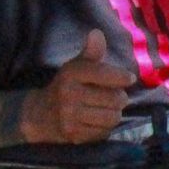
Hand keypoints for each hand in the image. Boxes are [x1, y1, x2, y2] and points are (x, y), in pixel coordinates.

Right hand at [22, 29, 133, 143]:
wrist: (39, 115)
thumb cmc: (66, 87)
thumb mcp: (76, 67)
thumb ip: (91, 52)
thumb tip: (97, 33)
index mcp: (71, 74)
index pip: (103, 73)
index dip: (121, 77)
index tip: (129, 78)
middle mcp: (69, 94)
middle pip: (114, 98)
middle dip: (120, 97)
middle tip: (116, 96)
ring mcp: (70, 116)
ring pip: (112, 117)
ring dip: (115, 113)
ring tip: (108, 108)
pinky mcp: (74, 135)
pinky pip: (104, 132)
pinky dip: (106, 127)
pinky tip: (97, 120)